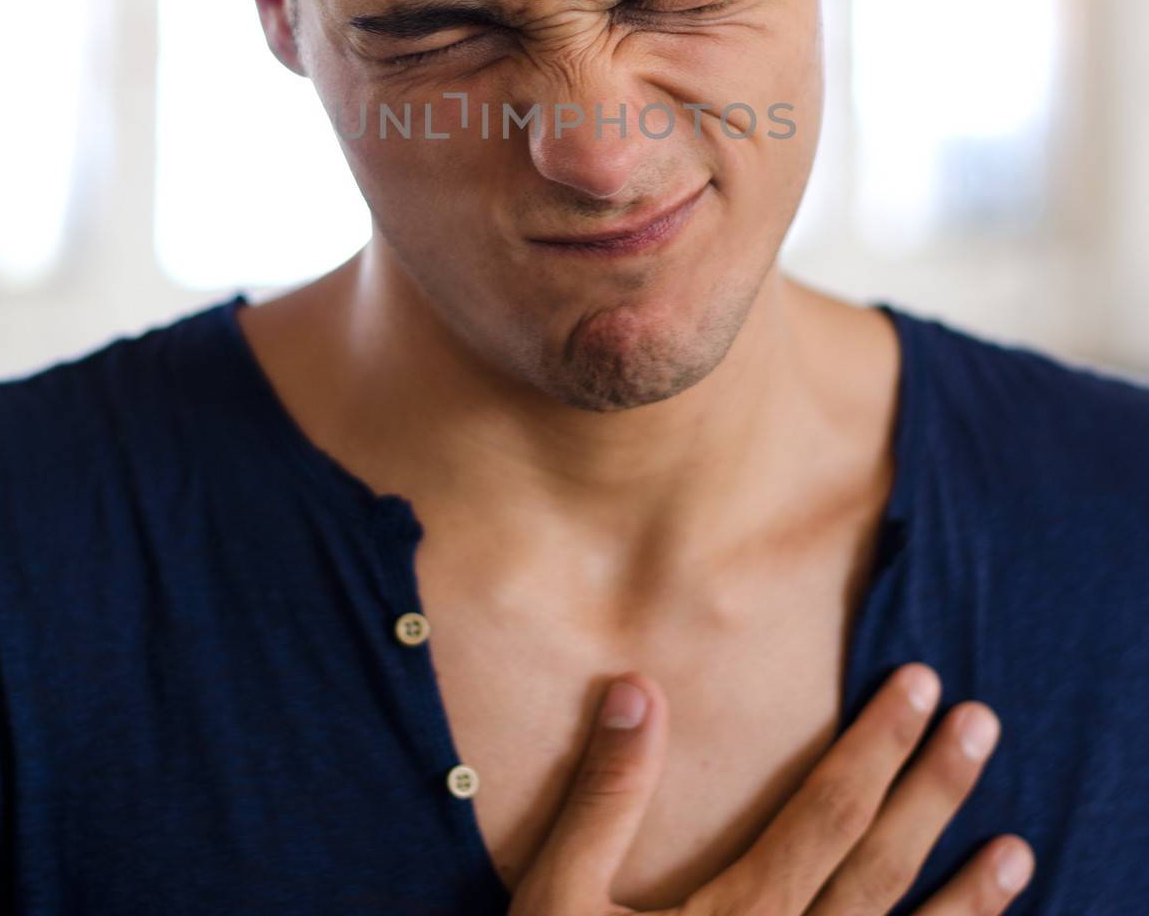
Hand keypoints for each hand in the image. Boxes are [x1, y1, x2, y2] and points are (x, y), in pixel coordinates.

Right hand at [507, 663, 1034, 914]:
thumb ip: (606, 797)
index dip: (877, 745)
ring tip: (1018, 850)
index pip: (828, 813)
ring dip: (969, 903)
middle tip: (981, 723)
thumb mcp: (559, 901)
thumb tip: (638, 686)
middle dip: (935, 792)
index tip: (919, 685)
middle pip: (882, 868)